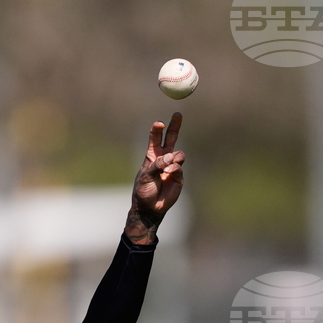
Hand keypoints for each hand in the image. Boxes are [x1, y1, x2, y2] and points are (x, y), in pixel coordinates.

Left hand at [126, 112, 184, 244]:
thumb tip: (170, 156)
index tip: (159, 123)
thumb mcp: (146, 176)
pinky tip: (169, 174)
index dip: (158, 130)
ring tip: (166, 167)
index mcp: (152, 156)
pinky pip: (179, 167)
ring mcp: (172, 167)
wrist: (150, 207)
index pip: (155, 139)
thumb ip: (157, 165)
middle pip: (171, 139)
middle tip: (177, 114)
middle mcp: (163, 159)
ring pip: (178, 154)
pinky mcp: (179, 176)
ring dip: (173, 157)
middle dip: (174, 126)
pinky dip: (174, 169)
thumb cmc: (143, 191)